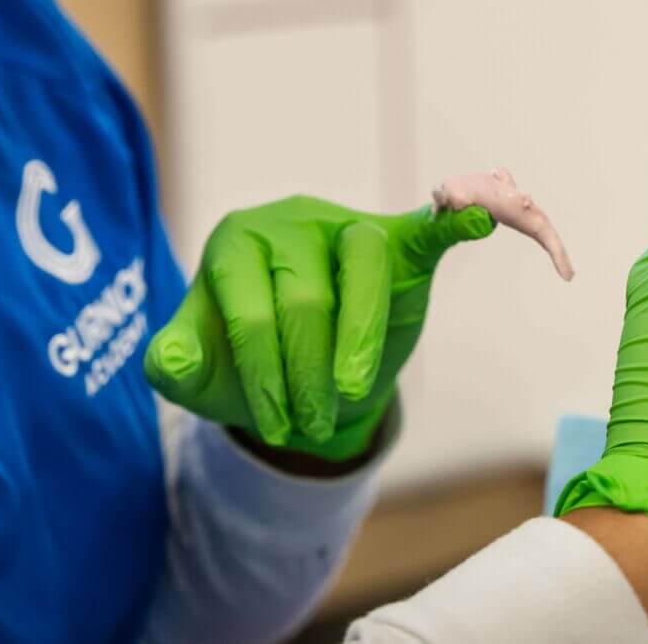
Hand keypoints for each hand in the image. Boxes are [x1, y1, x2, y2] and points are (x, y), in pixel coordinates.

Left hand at [144, 195, 493, 461]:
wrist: (293, 371)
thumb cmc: (242, 363)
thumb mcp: (199, 375)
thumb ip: (173, 364)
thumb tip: (175, 359)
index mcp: (234, 243)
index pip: (251, 307)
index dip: (264, 374)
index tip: (276, 428)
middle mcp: (287, 223)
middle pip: (305, 298)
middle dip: (307, 374)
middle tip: (310, 426)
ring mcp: (343, 228)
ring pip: (360, 267)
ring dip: (357, 339)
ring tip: (351, 390)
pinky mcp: (394, 242)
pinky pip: (422, 227)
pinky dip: (450, 221)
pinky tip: (474, 219)